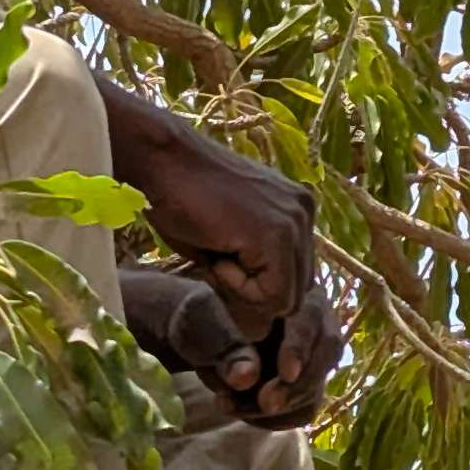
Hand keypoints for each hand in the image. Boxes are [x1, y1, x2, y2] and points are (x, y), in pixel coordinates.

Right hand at [97, 79, 319, 331]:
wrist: (166, 161)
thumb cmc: (184, 196)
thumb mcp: (234, 233)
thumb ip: (259, 259)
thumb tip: (270, 308)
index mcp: (297, 208)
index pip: (296, 274)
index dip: (257, 283)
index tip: (223, 256)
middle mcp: (304, 211)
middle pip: (298, 288)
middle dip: (257, 290)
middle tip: (218, 260)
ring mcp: (296, 221)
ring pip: (288, 297)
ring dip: (248, 290)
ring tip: (217, 254)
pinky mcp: (278, 234)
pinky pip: (274, 294)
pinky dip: (240, 288)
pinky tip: (216, 257)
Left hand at [120, 265, 344, 427]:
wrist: (195, 335)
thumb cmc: (199, 317)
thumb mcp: (204, 320)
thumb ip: (227, 345)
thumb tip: (246, 377)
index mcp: (294, 292)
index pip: (311, 318)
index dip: (301, 346)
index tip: (284, 372)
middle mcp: (313, 322)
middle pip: (326, 353)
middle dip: (298, 383)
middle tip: (267, 403)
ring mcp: (310, 355)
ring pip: (317, 384)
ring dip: (284, 405)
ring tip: (236, 407)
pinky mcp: (301, 385)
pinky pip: (304, 407)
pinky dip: (278, 418)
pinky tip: (244, 413)